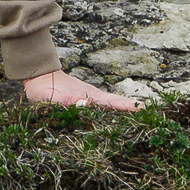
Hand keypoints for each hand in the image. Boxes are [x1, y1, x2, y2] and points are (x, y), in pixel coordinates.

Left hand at [22, 66, 144, 110]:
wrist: (38, 75)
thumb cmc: (44, 89)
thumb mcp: (52, 98)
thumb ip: (67, 101)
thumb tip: (84, 105)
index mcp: (89, 97)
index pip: (113, 103)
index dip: (127, 107)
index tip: (144, 110)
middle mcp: (94, 96)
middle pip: (118, 102)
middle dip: (133, 108)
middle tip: (152, 114)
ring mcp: (91, 96)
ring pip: (113, 103)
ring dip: (127, 108)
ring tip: (142, 115)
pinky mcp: (86, 98)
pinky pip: (104, 104)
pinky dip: (116, 108)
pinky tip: (119, 114)